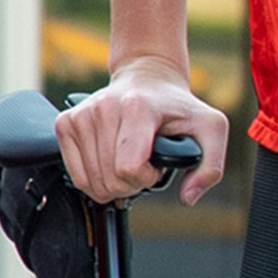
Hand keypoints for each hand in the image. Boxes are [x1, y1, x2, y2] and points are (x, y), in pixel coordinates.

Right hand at [57, 60, 227, 206]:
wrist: (146, 80)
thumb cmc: (177, 106)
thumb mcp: (211, 129)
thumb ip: (211, 167)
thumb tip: (188, 198)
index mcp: (137, 107)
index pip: (129, 168)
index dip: (146, 178)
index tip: (156, 166)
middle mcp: (103, 108)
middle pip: (110, 180)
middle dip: (131, 184)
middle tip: (143, 164)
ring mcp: (81, 115)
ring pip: (91, 182)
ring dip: (112, 183)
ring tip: (127, 161)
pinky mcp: (65, 123)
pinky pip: (74, 175)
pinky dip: (93, 179)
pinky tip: (108, 162)